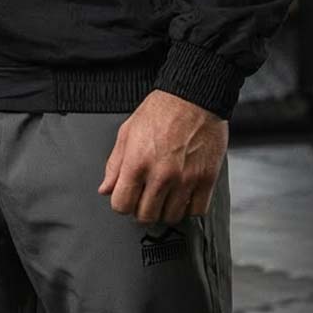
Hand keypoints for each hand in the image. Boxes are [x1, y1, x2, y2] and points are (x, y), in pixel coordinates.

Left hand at [97, 89, 227, 224]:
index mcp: (137, 162)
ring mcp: (185, 179)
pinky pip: (196, 211)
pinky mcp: (206, 179)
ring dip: (166, 209)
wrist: (194, 96)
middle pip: (146, 215)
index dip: (122, 203)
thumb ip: (115, 163)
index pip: (121, 205)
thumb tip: (106, 189)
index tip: (128, 197)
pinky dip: (189, 207)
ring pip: (171, 216)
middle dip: (143, 208)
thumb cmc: (161, 109)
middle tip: (147, 196)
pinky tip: (184, 194)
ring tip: (166, 194)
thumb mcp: (128, 131)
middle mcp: (161, 174)